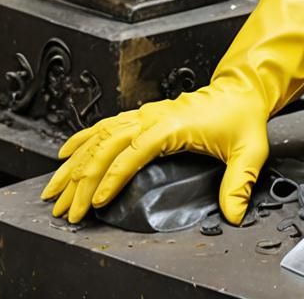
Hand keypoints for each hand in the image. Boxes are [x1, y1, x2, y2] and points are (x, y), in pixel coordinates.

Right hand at [41, 83, 269, 224]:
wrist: (242, 90)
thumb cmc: (242, 116)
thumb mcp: (249, 150)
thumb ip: (240, 182)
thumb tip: (233, 213)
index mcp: (175, 125)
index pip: (135, 151)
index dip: (113, 177)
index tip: (98, 201)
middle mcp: (155, 116)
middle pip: (108, 145)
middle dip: (83, 179)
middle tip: (68, 210)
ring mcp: (146, 114)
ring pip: (100, 136)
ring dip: (75, 163)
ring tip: (54, 190)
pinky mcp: (143, 115)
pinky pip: (106, 125)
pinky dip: (82, 139)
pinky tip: (65, 154)